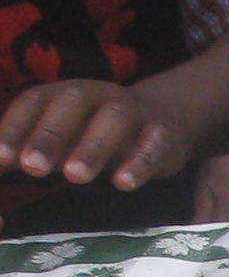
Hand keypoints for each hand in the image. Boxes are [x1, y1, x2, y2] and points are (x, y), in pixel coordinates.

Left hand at [0, 76, 199, 196]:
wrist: (163, 121)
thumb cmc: (95, 134)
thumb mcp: (61, 137)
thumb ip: (26, 151)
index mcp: (62, 94)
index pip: (34, 103)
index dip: (16, 128)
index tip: (1, 158)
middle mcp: (95, 95)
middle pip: (70, 107)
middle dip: (49, 137)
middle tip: (32, 168)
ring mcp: (133, 111)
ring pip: (112, 122)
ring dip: (92, 147)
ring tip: (75, 177)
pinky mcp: (164, 133)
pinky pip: (153, 144)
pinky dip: (139, 162)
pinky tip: (124, 183)